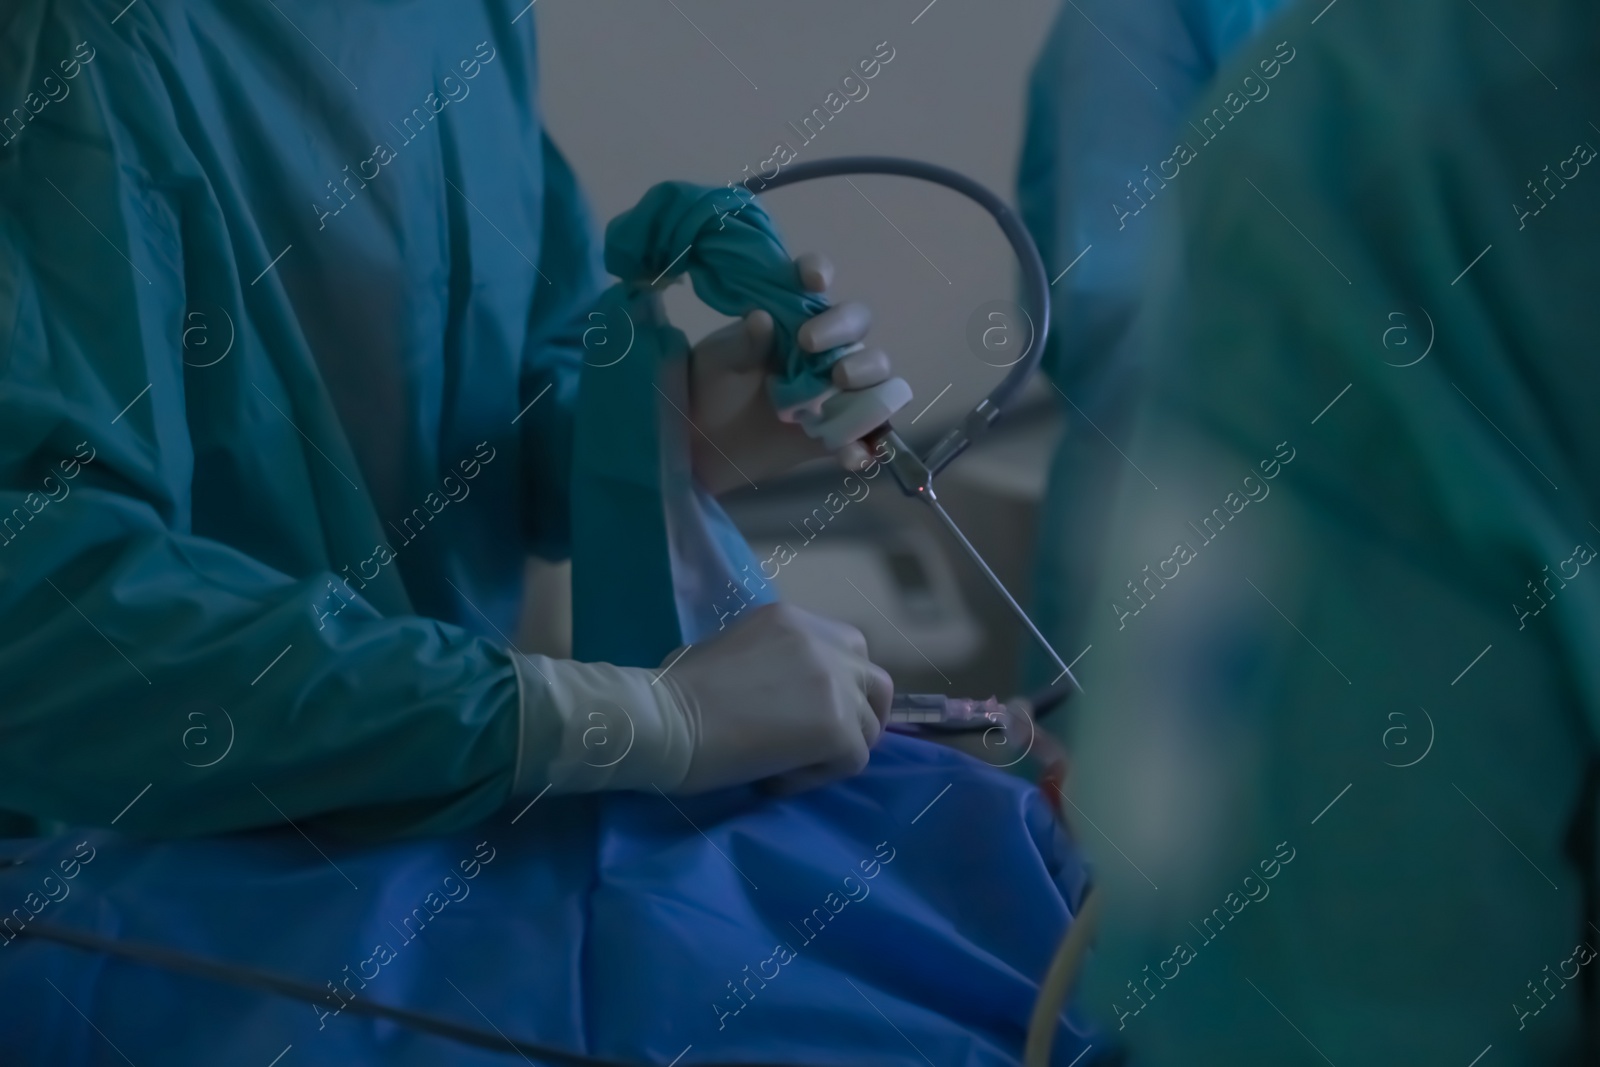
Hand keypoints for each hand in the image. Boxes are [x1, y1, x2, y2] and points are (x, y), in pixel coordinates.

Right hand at [658, 602, 893, 793]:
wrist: (665, 721)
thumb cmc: (672, 691)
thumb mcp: (724, 649)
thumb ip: (764, 661)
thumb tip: (773, 691)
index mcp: (791, 620)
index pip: (846, 649)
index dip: (838, 684)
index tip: (809, 712)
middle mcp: (821, 643)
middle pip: (875, 681)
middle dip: (861, 713)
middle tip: (827, 742)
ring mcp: (834, 684)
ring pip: (868, 726)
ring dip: (836, 750)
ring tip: (790, 764)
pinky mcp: (837, 727)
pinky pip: (852, 761)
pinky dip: (817, 777)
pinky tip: (776, 779)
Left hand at [687, 252, 892, 493]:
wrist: (703, 442)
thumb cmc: (711, 386)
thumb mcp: (718, 361)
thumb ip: (742, 343)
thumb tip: (762, 319)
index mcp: (792, 315)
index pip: (813, 283)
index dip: (819, 273)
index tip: (813, 281)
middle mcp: (824, 347)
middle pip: (858, 325)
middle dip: (844, 331)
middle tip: (811, 347)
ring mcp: (837, 388)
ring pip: (877, 374)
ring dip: (869, 377)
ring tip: (840, 386)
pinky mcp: (840, 429)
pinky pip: (868, 434)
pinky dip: (866, 445)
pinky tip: (851, 456)